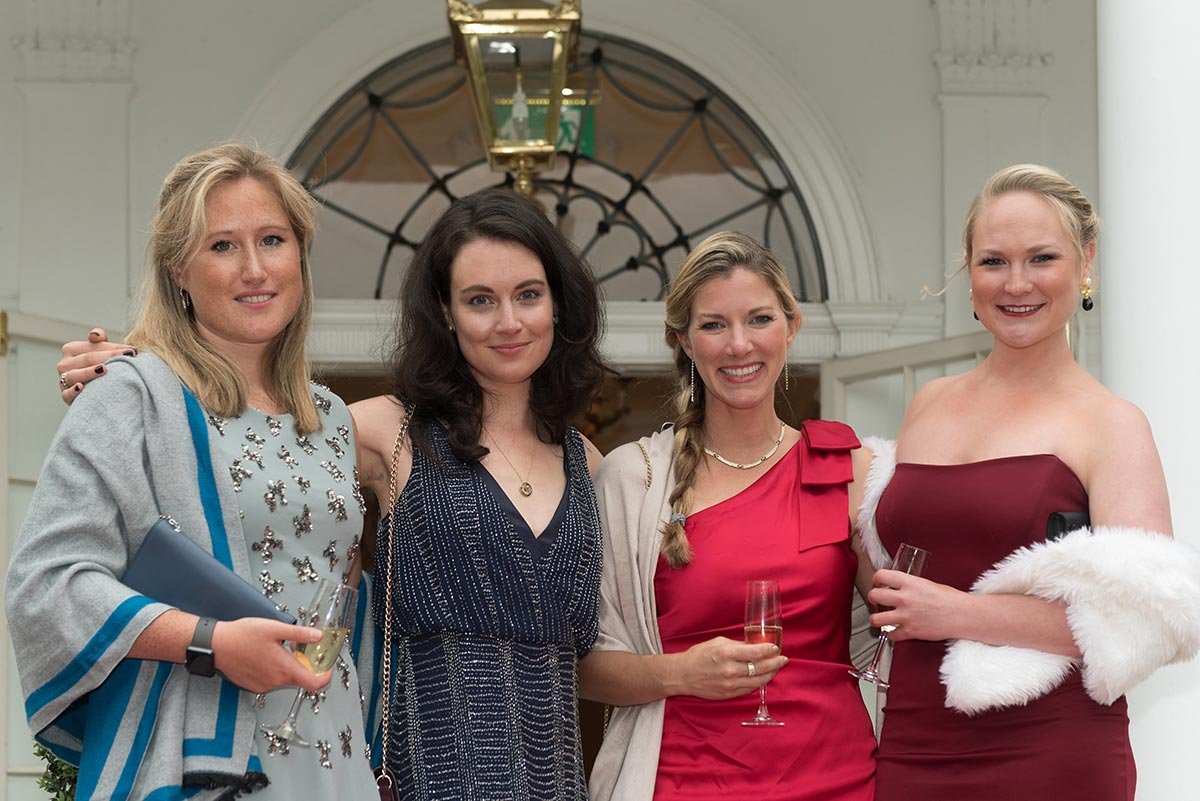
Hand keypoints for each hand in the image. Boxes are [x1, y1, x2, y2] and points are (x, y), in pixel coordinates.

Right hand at [57, 329, 135, 404]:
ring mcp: (63, 380)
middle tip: (129, 357)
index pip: (94, 347)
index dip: (114, 348)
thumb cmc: (100, 365)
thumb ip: (100, 340)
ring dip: (88, 372)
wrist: (95, 389)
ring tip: (104, 369)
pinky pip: (67, 394)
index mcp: (71, 349)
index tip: (132, 350)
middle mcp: (64, 364)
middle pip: (88, 359)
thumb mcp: (100, 350)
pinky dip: (73, 391)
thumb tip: (95, 335)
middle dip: (109, 357)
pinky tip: (81, 387)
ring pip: (75, 375)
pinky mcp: (66, 396)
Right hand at [211, 618, 332, 693]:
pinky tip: (266, 655)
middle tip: (301, 650)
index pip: (315, 684)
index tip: (327, 666)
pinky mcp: (254, 685)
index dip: (326, 676)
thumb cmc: (242, 635)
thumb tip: (318, 636)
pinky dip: (275, 670)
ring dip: (289, 667)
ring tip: (280, 649)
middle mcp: (275, 681)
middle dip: (305, 666)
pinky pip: (272, 681)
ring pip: (286, 679)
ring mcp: (264, 686)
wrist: (215, 645)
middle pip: (301, 680)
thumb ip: (299, 634)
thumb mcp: (274, 628)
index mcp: (284, 668)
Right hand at [671, 636, 787, 699]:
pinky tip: (764, 676)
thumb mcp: (718, 643)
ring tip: (777, 668)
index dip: (769, 650)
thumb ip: (737, 645)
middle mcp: (730, 670)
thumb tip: (754, 645)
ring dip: (770, 674)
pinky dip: (758, 682)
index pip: (755, 652)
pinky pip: (749, 689)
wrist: (683, 675)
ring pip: (758, 681)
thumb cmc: (699, 655)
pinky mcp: (729, 694)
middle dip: (775, 662)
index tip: (776, 647)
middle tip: (783, 658)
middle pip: (760, 668)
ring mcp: (730, 684)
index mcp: (726, 654)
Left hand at [867, 569, 967, 642]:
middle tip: (876, 600)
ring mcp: (906, 616)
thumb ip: (911, 585)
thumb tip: (900, 587)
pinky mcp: (910, 631)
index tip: (878, 583)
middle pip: (874, 596)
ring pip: (876, 619)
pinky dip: (892, 635)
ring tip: (879, 618)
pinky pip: (891, 635)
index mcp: (909, 583)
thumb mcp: (928, 584)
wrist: (963, 615)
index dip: (877, 579)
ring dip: (876, 619)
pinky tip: (895, 631)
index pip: (881, 575)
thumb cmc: (951, 599)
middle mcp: (904, 598)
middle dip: (872, 598)